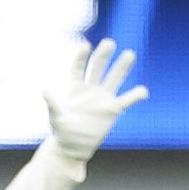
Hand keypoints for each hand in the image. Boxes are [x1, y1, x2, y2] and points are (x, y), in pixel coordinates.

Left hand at [44, 38, 146, 164]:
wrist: (73, 146)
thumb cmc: (61, 130)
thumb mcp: (55, 116)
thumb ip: (52, 103)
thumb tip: (44, 90)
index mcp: (74, 88)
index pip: (78, 67)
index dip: (81, 56)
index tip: (85, 44)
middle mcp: (90, 89)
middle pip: (98, 68)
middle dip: (103, 55)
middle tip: (109, 43)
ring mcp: (102, 99)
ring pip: (113, 79)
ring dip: (122, 67)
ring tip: (129, 54)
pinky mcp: (112, 110)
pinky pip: (125, 101)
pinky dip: (134, 96)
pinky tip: (143, 91)